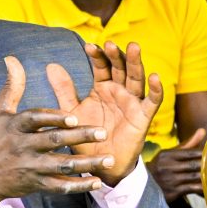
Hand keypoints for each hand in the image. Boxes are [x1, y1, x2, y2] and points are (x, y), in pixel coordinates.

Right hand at [0, 56, 115, 207]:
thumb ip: (12, 86)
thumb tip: (12, 58)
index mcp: (14, 127)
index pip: (35, 119)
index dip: (54, 118)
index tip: (75, 116)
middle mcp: (22, 147)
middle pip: (53, 142)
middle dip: (79, 137)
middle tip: (103, 132)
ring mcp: (29, 167)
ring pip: (61, 165)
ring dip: (87, 163)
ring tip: (110, 159)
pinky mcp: (34, 184)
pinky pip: (59, 186)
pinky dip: (79, 186)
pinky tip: (97, 182)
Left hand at [47, 41, 163, 185]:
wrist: (98, 164)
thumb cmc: (85, 136)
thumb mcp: (71, 111)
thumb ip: (63, 90)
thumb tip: (50, 65)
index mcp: (102, 88)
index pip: (101, 66)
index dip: (97, 56)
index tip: (88, 46)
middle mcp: (119, 91)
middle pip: (120, 68)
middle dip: (116, 55)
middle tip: (109, 43)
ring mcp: (132, 102)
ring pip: (136, 78)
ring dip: (135, 63)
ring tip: (133, 47)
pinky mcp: (143, 117)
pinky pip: (152, 101)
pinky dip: (156, 89)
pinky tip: (154, 76)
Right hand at [147, 127, 206, 201]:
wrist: (143, 186)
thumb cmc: (161, 167)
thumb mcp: (169, 154)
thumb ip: (187, 144)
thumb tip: (202, 130)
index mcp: (166, 155)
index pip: (190, 153)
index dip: (204, 154)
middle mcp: (167, 167)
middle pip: (194, 165)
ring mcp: (170, 180)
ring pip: (195, 177)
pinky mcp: (173, 192)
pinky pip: (193, 188)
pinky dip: (203, 188)